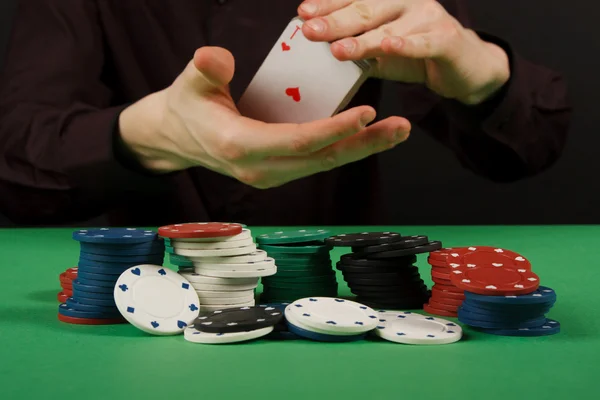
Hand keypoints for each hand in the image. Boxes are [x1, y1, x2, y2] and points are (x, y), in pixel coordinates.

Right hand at [118, 47, 410, 187]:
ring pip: (324, 164)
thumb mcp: (190, 83)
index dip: (334, 129)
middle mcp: (261, 169)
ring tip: (395, 131)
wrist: (176, 138)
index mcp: (242, 146)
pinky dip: (344, 149)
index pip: (299, 141)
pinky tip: (367, 135)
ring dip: (362, 148)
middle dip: (364, 144)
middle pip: (322, 159)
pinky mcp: (278, 172)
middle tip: (400, 127)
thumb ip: (205, 70)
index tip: (367, 112)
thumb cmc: (186, 107)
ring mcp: (271, 175)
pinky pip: (317, 162)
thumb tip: (216, 59)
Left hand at [298, 0, 510, 104]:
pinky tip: (388, 46)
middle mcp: (406, 3)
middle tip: (310, 30)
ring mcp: (427, 18)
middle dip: (335, 21)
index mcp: (388, 3)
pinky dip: (406, 45)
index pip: (353, 1)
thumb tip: (321, 50)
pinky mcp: (446, 38)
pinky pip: (423, 42)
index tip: (302, 13)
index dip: (328, 5)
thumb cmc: (418, 56)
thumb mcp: (382, 53)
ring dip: (362, 39)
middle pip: (366, 10)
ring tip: (338, 49)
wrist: (465, 67)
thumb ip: (358, 49)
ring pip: (390, 28)